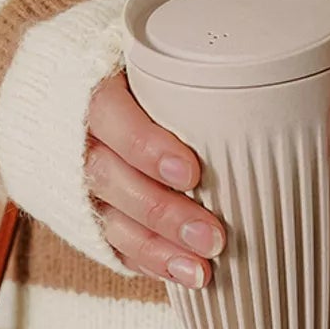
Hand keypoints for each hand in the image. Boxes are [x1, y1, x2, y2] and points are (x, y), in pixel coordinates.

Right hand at [85, 73, 225, 288]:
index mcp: (90, 87)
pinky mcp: (81, 210)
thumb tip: (262, 77)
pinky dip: (145, 260)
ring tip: (202, 270)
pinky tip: (179, 273)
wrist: (67, 91)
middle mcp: (76, 137)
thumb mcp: (147, 56)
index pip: (110, 115)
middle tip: (213, 236)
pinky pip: (109, 243)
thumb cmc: (128, 70)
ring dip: (157, 247)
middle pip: (111, 177)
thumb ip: (187, 69)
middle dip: (164, 212)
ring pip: (109, 218)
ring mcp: (74, 180)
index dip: (146, 147)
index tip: (190, 171)